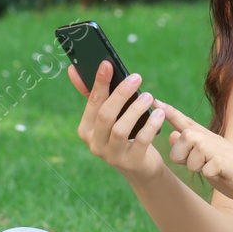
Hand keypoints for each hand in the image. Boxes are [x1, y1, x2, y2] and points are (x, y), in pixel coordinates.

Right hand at [67, 60, 165, 180]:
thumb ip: (96, 95)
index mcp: (86, 129)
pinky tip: (159, 113)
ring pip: (120, 129)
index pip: (92, 103)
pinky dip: (150, 125)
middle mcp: (95, 143)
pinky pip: (141, 141)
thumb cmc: (124, 135)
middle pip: (105, 115)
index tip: (108, 64)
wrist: (140, 167)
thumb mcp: (109, 116)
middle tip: (136, 77)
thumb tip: (73, 69)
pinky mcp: (131, 162)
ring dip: (135, 110)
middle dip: (120, 94)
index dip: (99, 83)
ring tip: (148, 96)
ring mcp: (112, 155)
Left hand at [154, 98, 232, 211]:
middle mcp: (214, 141)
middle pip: (184, 137)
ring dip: (197, 166)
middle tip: (198, 166)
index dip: (170, 113)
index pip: (186, 123)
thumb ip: (192, 150)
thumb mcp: (210, 163)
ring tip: (213, 171)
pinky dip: (210, 174)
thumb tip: (173, 133)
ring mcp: (222, 150)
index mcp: (209, 141)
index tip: (155, 101)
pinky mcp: (229, 163)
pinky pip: (207, 168)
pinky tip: (223, 175)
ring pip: (193, 151)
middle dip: (181, 154)